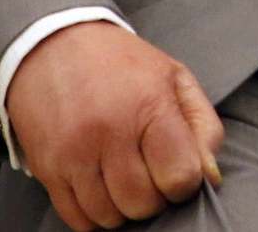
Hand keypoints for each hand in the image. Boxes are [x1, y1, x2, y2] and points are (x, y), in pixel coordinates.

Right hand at [7, 22, 224, 229]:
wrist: (54, 44)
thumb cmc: (121, 64)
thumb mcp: (174, 78)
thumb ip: (203, 127)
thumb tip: (210, 177)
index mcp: (148, 105)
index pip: (179, 177)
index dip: (184, 181)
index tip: (175, 167)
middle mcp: (108, 131)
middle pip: (143, 204)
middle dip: (153, 196)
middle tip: (147, 171)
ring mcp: (73, 153)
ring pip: (109, 217)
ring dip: (122, 207)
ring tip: (121, 176)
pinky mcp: (46, 168)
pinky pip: (77, 219)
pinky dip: (93, 214)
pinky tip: (99, 187)